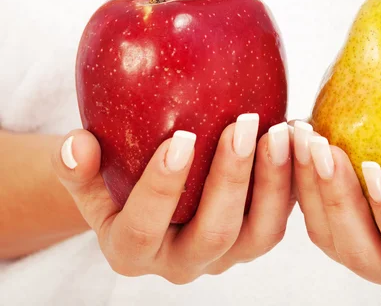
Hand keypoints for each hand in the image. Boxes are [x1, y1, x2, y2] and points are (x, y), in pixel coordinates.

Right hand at [54, 115, 292, 283]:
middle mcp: (182, 263)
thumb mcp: (90, 180)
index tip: (179, 139)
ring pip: (261, 232)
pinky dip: (294, 180)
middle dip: (231, 179)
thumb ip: (77, 166)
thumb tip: (75, 144)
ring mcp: (226, 255)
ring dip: (275, 181)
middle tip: (242, 124)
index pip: (143, 229)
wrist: (156, 204)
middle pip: (214, 233)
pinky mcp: (256, 239)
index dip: (161, 188)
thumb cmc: (119, 184)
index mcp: (132, 251)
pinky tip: (297, 136)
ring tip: (280, 130)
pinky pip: (284, 216)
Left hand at [292, 121, 380, 300]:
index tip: (375, 169)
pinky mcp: (348, 234)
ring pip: (328, 237)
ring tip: (301, 135)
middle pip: (360, 253)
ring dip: (309, 186)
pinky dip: (302, 180)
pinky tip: (297, 137)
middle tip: (322, 146)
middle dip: (336, 200)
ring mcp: (373, 258)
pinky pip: (316, 215)